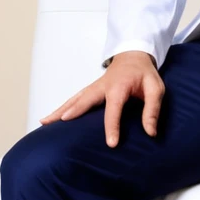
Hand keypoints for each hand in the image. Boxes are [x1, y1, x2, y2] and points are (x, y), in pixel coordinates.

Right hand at [40, 51, 163, 147]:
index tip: (111, 144)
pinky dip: (61, 108)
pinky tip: (50, 119)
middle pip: (84, 100)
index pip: (114, 109)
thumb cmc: (144, 74)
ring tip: (43, 123)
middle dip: (72, 112)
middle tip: (59, 124)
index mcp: (119, 87)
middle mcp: (102, 86)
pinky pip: (74, 99)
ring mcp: (93, 87)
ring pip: (74, 99)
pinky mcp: (90, 90)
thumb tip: (150, 132)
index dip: (112, 127)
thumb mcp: (156, 89)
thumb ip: (152, 109)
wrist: (134, 56)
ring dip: (59, 110)